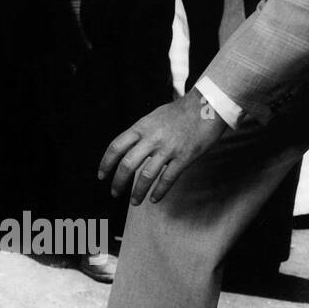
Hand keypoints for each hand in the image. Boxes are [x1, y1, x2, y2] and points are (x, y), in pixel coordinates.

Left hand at [98, 90, 226, 206]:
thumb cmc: (179, 112)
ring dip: (138, 192)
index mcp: (141, 127)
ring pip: (147, 175)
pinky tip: (154, 199)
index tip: (101, 175)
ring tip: (134, 202)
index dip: (106, 163)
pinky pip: (168, 178)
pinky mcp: (185, 157)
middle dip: (118, 182)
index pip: (116, 146)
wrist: (207, 105)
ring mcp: (168, 148)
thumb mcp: (153, 117)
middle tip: (114, 193)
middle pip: (128, 164)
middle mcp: (151, 138)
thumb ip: (140, 133)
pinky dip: (159, 191)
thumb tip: (128, 148)